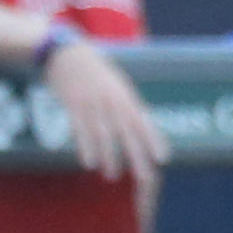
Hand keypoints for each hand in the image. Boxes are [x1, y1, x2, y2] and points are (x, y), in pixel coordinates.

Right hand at [40, 36, 170, 183]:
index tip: (163, 159)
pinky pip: (80, 128)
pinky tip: (89, 163)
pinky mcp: (73, 104)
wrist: (68, 53)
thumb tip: (147, 129)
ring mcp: (93, 102)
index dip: (154, 140)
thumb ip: (130, 108)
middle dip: (137, 156)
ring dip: (110, 156)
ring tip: (112, 176)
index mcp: (126, 98)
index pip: (143, 122)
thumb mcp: (119, 88)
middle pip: (127, 132)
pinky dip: (85, 146)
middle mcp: (112, 101)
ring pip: (104, 133)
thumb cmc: (96, 75)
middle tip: (144, 179)